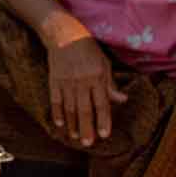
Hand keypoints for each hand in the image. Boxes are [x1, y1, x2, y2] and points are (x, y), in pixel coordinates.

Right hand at [42, 13, 126, 146]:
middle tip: (88, 143)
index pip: (101, 103)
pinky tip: (59, 123)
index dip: (103, 120)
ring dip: (72, 124)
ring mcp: (65, 81)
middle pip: (84, 109)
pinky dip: (57, 112)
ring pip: (70, 107)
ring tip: (75, 137)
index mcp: (96, 77)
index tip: (105, 135)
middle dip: (87, 128)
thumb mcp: (104, 63)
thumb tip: (122, 100)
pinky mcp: (54, 79)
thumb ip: (110, 84)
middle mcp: (81, 81)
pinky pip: (56, 99)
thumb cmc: (87, 48)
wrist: (62, 33)